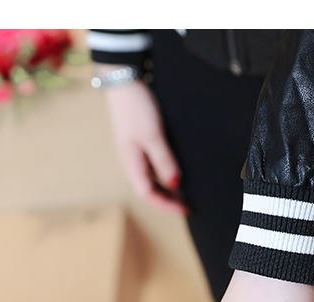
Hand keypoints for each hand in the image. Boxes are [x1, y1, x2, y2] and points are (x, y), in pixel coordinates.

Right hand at [99, 64, 188, 214]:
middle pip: (149, 190)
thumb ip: (164, 161)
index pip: (148, 195)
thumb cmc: (136, 107)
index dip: (167, 206)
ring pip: (151, 179)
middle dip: (168, 200)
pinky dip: (166, 173)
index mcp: (131, 162)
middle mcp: (132, 161)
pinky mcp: (141, 141)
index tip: (187, 210)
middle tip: (189, 205)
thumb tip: (175, 184)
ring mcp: (135, 152)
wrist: (124, 79)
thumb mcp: (153, 136)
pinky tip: (178, 172)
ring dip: (168, 188)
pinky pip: (153, 166)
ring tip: (187, 192)